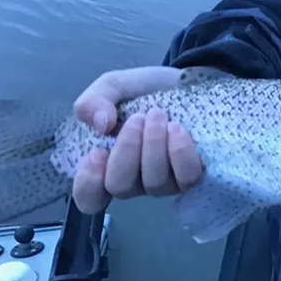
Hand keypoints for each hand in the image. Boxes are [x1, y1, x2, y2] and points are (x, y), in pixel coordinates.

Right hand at [71, 67, 202, 214]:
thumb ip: (93, 103)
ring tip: (158, 115)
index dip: (88, 183)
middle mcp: (134, 181)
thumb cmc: (142, 92)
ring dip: (154, 146)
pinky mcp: (191, 175)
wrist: (181, 83)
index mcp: (107, 165)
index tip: (97, 151)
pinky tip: (177, 129)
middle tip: (137, 118)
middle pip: (121, 187)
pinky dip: (179, 153)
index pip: (90, 198)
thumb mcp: (111, 88)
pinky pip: (186, 177)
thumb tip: (101, 125)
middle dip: (127, 150)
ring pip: (155, 183)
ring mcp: (164, 182)